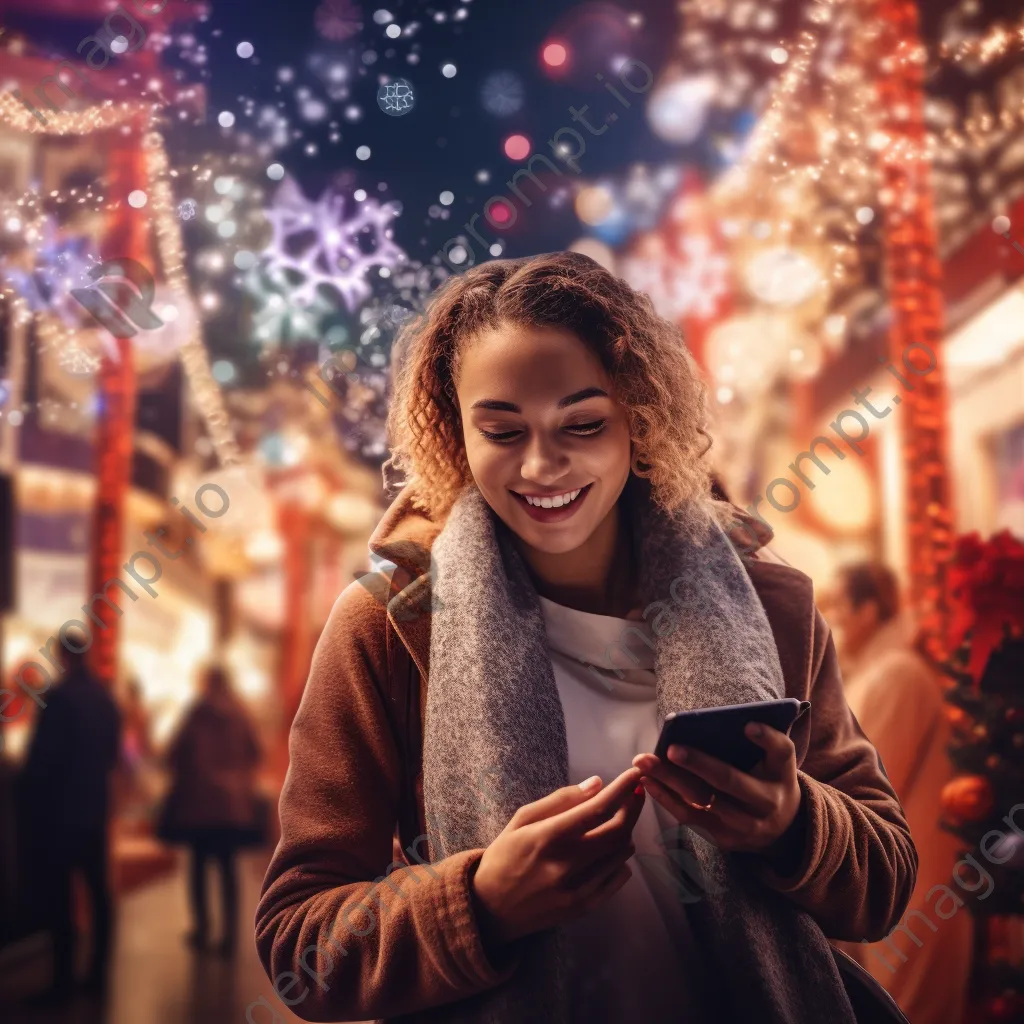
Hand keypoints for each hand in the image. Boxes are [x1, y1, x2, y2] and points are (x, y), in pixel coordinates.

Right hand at [470, 767, 644, 948]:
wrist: (490, 909)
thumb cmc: (504, 856)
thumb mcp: (522, 819)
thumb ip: (560, 800)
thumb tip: (597, 783)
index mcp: (547, 838)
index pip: (596, 810)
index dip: (621, 790)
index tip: (635, 775)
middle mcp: (565, 865)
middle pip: (617, 833)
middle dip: (631, 808)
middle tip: (634, 794)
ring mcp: (576, 890)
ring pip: (621, 855)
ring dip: (624, 833)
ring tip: (614, 823)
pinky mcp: (583, 909)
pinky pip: (618, 879)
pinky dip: (621, 860)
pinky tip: (609, 852)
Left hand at [631, 723, 802, 855]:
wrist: (781, 829)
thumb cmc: (772, 780)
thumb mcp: (778, 762)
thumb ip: (766, 741)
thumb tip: (741, 723)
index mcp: (782, 777)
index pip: (780, 753)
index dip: (766, 739)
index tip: (748, 725)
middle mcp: (766, 805)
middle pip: (729, 781)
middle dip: (698, 764)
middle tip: (670, 748)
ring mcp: (743, 826)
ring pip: (702, 802)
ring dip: (670, 781)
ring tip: (645, 763)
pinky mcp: (724, 839)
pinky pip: (691, 818)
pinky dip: (667, 799)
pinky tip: (648, 782)